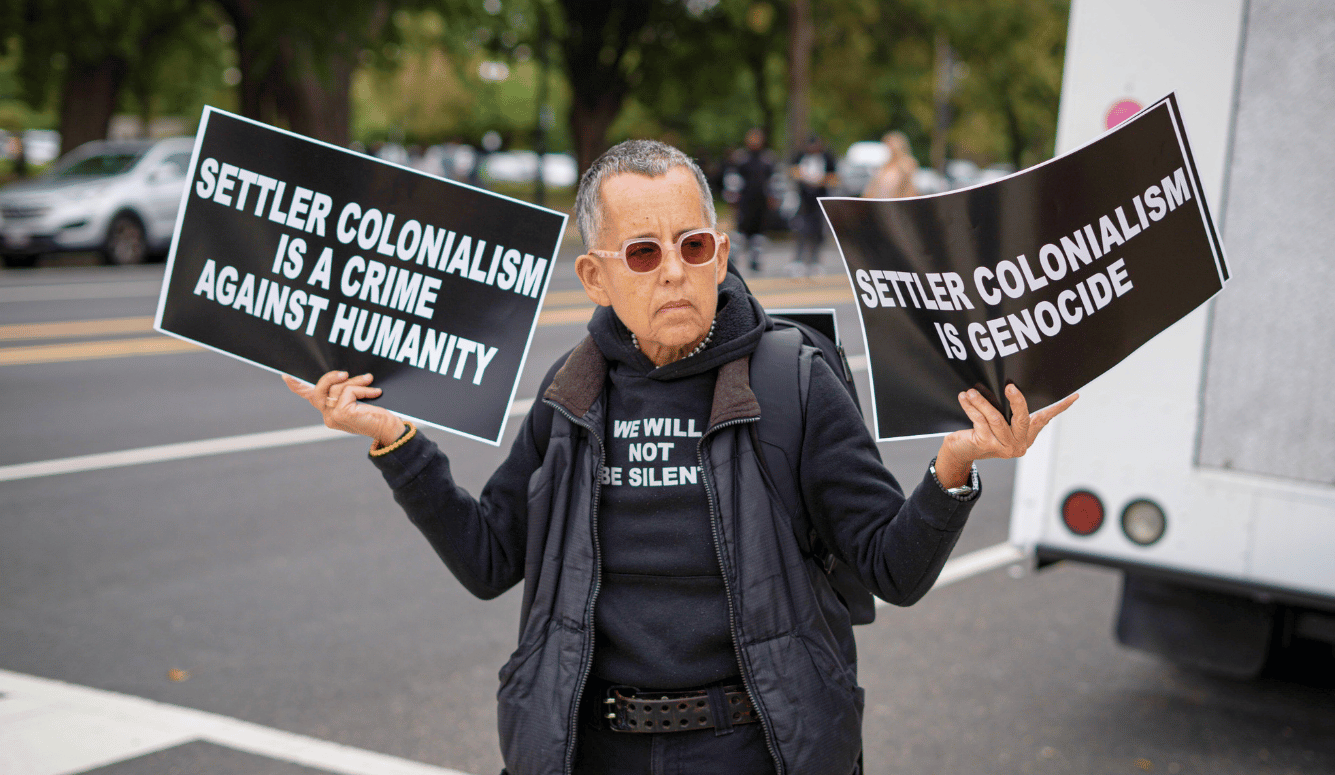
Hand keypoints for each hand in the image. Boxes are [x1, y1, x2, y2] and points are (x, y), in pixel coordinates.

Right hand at [283, 370, 404, 446]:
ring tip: (370, 380)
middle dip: (331, 377)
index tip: (285, 377)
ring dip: (356, 381)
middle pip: (319, 389)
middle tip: (346, 373)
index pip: (310, 398)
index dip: (297, 387)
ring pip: (337, 388)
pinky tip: (375, 393)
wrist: (390, 430)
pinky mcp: (342, 414)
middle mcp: (328, 417)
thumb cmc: (377, 414)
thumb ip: (346, 391)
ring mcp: (333, 417)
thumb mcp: (359, 400)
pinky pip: (349, 391)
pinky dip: (363, 388)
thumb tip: (344, 376)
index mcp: (330, 413)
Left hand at [934, 385, 1078, 487]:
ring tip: (971, 391)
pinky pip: (979, 421)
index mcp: (1025, 437)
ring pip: (996, 418)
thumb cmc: (980, 432)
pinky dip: (970, 407)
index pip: (1044, 420)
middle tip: (1009, 387)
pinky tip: (964, 398)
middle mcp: (1017, 445)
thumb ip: (1011, 413)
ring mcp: (1002, 447)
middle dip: (1016, 401)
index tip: (1074, 396)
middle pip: (1022, 418)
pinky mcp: (985, 445)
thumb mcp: (999, 423)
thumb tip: (1016, 387)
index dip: (1059, 407)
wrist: (960, 452)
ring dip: (982, 402)